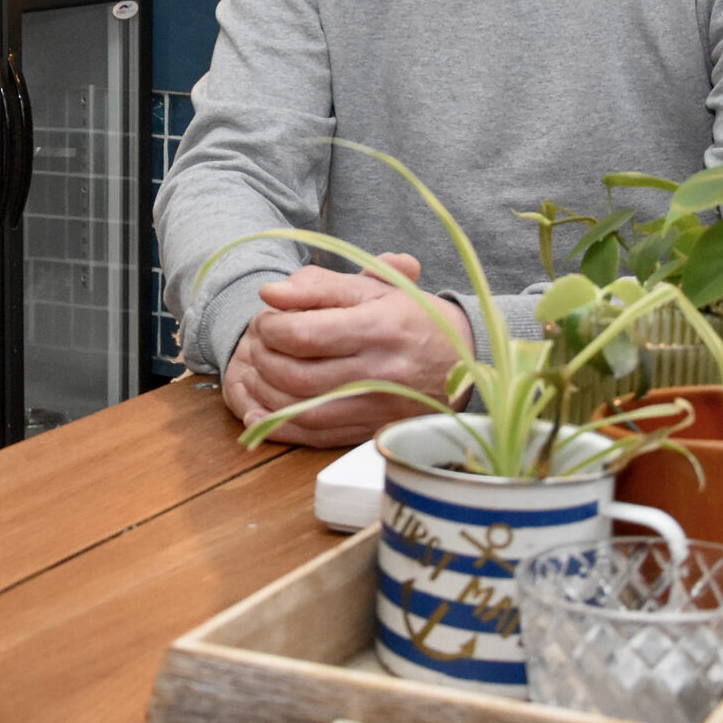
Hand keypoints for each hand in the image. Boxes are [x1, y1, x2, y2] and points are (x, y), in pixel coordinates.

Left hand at [220, 255, 472, 447]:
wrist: (464, 360)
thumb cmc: (413, 316)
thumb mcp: (375, 287)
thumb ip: (320, 285)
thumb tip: (270, 293)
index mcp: (380, 328)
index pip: (305, 334)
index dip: (272, 327)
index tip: (267, 319)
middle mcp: (380, 372)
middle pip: (299, 374)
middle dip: (265, 357)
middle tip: (258, 343)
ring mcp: (377, 408)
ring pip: (303, 408)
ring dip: (266, 391)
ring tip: (257, 369)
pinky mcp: (372, 431)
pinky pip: (316, 438)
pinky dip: (281, 427)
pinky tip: (260, 412)